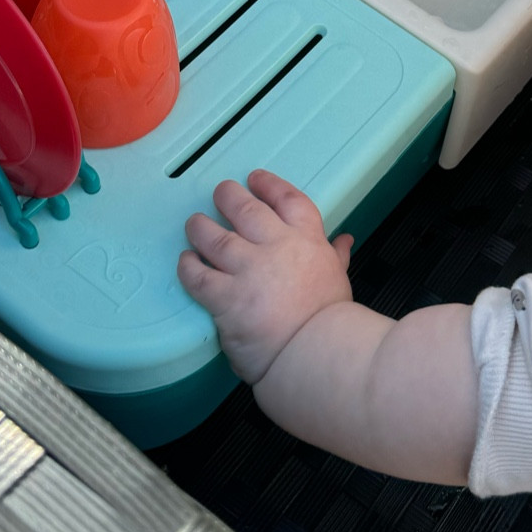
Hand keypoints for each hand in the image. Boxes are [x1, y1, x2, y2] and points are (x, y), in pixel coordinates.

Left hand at [180, 169, 354, 383]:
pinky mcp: (225, 296)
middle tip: (220, 193)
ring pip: (214, 237)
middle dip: (228, 196)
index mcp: (307, 240)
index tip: (255, 178)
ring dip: (200, 227)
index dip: (268, 185)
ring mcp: (247, 269)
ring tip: (194, 224)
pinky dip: (188, 266)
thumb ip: (335, 257)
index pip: (287, 199)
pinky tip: (186, 262)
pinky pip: (197, 275)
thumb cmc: (331, 319)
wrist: (316, 352)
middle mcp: (275, 246)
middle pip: (245, 209)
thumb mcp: (339, 278)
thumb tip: (345, 240)